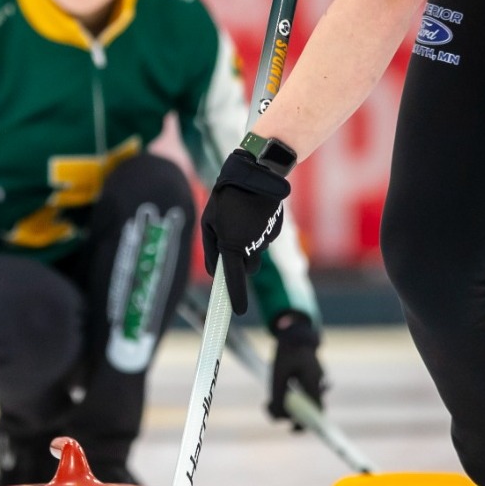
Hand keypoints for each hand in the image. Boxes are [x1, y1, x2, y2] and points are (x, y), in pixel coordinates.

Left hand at [199, 149, 290, 315]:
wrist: (256, 173)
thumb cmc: (226, 197)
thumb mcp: (209, 221)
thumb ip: (211, 250)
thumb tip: (215, 272)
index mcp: (231, 245)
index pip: (234, 280)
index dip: (235, 298)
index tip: (237, 312)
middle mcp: (251, 246)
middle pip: (248, 268)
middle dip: (241, 261)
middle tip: (233, 238)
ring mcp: (266, 239)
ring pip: (256, 253)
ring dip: (249, 243)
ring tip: (242, 218)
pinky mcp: (275, 230)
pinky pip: (264, 239)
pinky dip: (259, 231)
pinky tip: (254, 213)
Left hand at [267, 310, 325, 428]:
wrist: (294, 331)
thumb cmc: (286, 352)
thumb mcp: (277, 376)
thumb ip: (278, 397)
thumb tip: (277, 417)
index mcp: (313, 383)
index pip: (315, 412)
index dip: (305, 424)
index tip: (292, 429)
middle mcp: (319, 384)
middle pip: (308, 409)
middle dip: (289, 413)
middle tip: (269, 407)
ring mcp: (317, 381)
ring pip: (304, 402)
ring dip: (286, 405)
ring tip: (267, 402)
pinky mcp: (311, 378)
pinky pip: (302, 394)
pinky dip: (289, 397)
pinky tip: (276, 393)